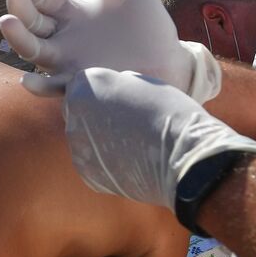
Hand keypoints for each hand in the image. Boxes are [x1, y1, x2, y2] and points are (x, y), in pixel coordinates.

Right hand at [0, 0, 220, 101]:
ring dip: (17, 37)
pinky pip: (54, 88)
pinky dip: (39, 86)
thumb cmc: (147, 23)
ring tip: (8, 21)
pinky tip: (28, 80)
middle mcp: (62, 38)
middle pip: (30, 21)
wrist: (169, 59)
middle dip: (19, 4)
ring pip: (32, 50)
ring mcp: (68, 62)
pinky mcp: (81, 84)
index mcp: (70, 14)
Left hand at [62, 67, 255, 209]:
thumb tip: (109, 92)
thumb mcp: (142, 83)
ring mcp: (77, 147)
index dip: (103, 92)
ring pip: (82, 139)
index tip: (122, 100)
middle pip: (76, 112)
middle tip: (127, 123)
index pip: (80, 85)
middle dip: (95, 115)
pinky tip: (130, 161)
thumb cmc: (170, 113)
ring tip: (132, 144)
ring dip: (99, 140)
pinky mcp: (86, 173)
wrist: (184, 157)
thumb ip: (116, 85)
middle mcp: (72, 115)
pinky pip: (92, 163)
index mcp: (83, 87)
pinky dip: (106, 162)